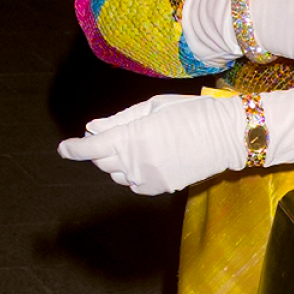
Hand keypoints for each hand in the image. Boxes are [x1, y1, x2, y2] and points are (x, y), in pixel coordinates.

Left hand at [56, 88, 293, 194]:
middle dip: (101, 148)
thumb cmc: (193, 112)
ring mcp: (147, 178)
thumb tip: (92, 128)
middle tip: (115, 134)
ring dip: (118, 160)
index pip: (90, 148)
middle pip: (101, 160)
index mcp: (132, 137)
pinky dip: (133, 172)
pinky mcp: (160, 188)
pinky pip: (133, 183)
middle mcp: (135, 161)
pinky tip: (151, 158)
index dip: (73, 148)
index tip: (64, 147)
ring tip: (140, 144)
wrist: (229, 135)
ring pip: (116, 173)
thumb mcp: (155, 106)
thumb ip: (120, 119)